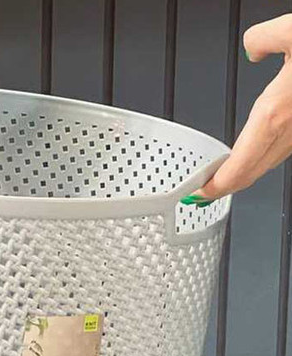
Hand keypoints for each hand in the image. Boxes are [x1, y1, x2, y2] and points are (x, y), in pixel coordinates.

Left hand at [185, 14, 291, 205]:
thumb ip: (263, 39)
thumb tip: (253, 48)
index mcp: (276, 114)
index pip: (238, 166)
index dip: (215, 186)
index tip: (198, 193)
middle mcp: (290, 130)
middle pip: (251, 173)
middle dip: (225, 186)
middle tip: (204, 192)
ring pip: (269, 163)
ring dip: (245, 173)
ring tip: (223, 175)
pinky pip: (283, 149)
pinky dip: (263, 157)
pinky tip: (258, 150)